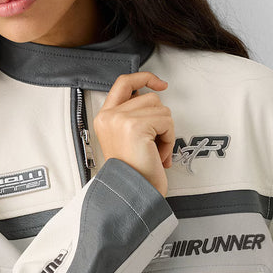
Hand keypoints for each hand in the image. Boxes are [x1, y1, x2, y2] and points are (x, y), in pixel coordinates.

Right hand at [93, 72, 174, 195]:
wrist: (130, 194)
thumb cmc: (133, 172)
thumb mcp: (126, 137)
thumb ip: (133, 115)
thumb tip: (153, 98)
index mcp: (104, 117)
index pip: (124, 82)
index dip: (144, 78)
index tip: (160, 84)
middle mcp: (109, 116)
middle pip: (149, 97)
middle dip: (159, 120)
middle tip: (152, 143)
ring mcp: (121, 119)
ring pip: (161, 109)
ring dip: (165, 132)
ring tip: (154, 150)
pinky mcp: (135, 126)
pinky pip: (166, 121)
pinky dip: (168, 140)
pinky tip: (157, 154)